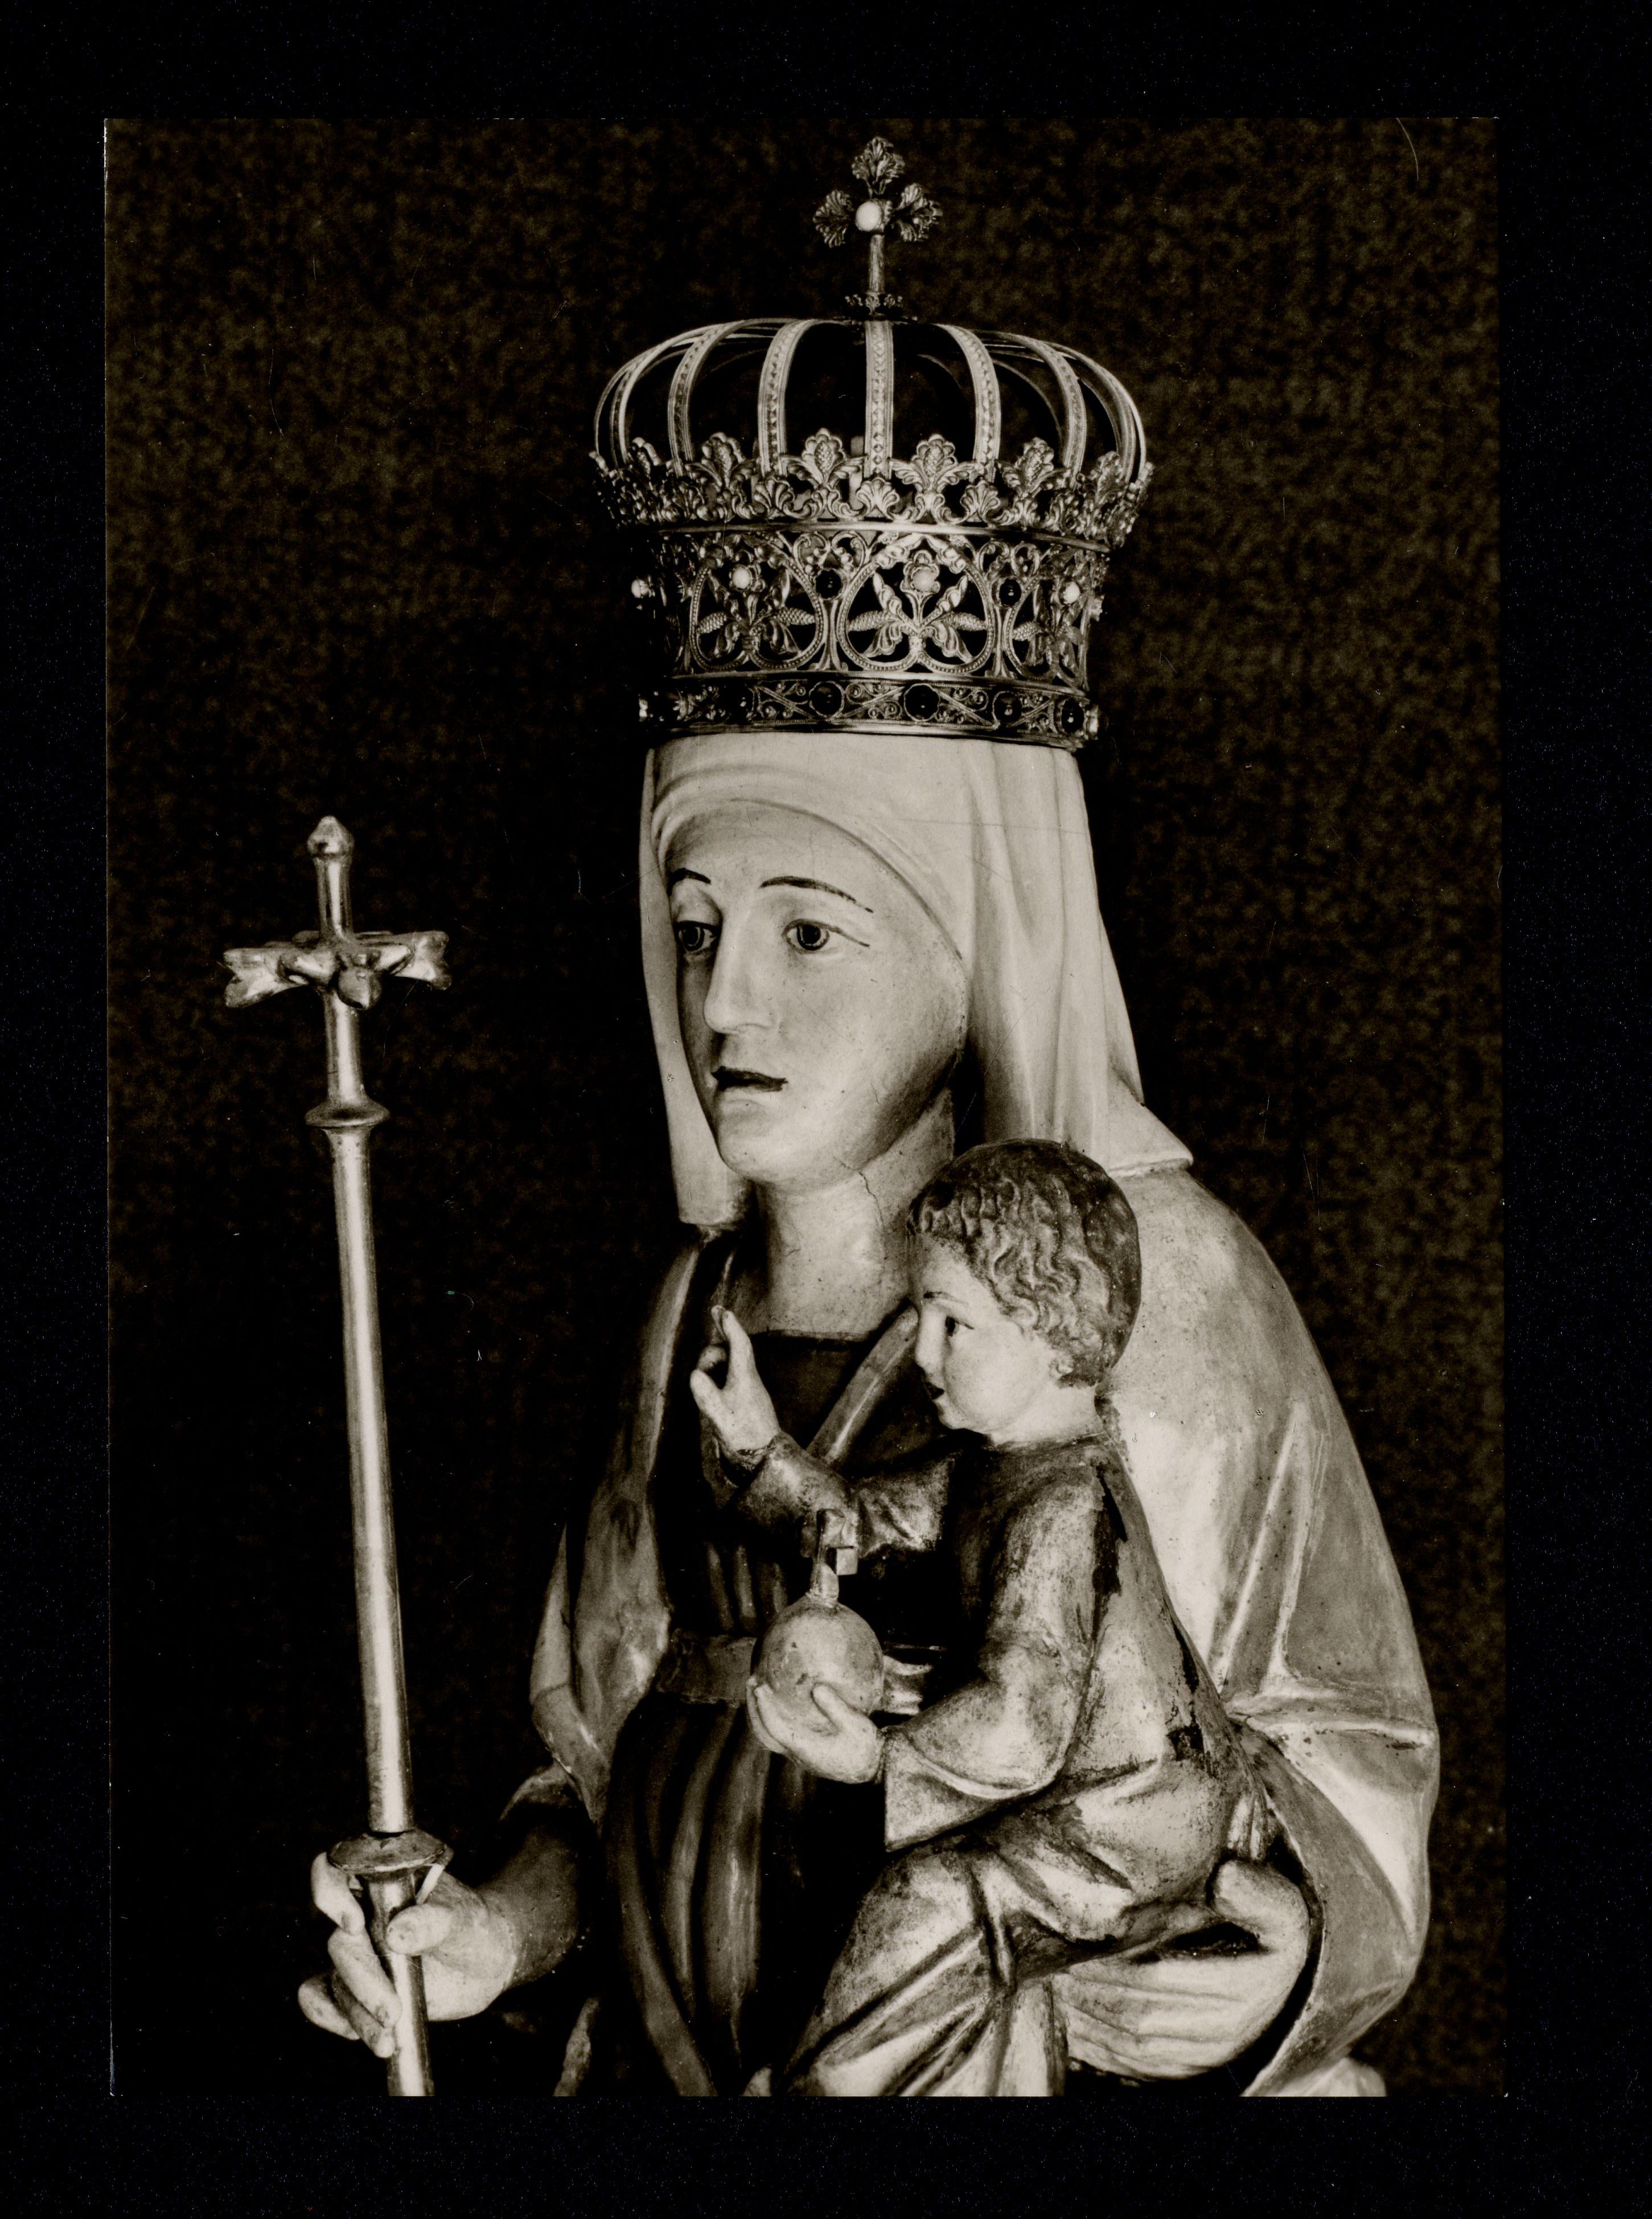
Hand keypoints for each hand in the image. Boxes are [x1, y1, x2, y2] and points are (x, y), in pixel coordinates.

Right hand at [298, 1854, 520, 2058]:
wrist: (486, 1959)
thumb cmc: (473, 1925)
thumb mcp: (462, 1917)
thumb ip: (433, 1920)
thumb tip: (395, 1933)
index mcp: (381, 1881)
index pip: (335, 1871)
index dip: (330, 1892)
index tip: (354, 1923)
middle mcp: (362, 1915)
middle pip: (340, 1943)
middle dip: (363, 1981)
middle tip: (393, 2011)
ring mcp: (359, 1953)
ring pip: (336, 1981)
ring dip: (356, 2015)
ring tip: (387, 2042)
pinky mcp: (357, 1986)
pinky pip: (323, 1999)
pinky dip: (332, 2018)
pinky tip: (360, 2034)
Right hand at [690, 1307, 781, 1467]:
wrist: (764, 1456)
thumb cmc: (745, 1435)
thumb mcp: (720, 1415)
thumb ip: (705, 1393)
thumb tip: (695, 1374)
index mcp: (744, 1376)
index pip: (738, 1342)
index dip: (729, 1325)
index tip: (720, 1310)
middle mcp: (747, 1377)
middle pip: (726, 1350)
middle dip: (709, 1355)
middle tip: (701, 1376)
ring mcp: (746, 1386)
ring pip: (725, 1364)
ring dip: (711, 1369)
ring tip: (706, 1391)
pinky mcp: (744, 1396)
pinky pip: (726, 1377)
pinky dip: (715, 1379)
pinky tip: (711, 1397)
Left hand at [747, 1678, 881, 1782]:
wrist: (872, 1768)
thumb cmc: (865, 1746)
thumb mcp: (856, 1724)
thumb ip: (836, 1707)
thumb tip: (817, 1687)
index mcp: (806, 1748)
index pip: (776, 1728)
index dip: (765, 1708)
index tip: (760, 1686)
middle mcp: (797, 1754)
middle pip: (764, 1734)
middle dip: (754, 1708)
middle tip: (751, 1681)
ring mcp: (798, 1754)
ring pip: (768, 1736)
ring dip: (759, 1713)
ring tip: (757, 1688)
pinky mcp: (803, 1751)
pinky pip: (779, 1734)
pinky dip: (770, 1717)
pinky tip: (777, 1700)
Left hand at [1058, 1859, 1311, 2081]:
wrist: (1284, 1976)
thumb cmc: (1270, 1930)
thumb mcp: (1280, 1907)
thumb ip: (1257, 1892)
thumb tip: (1225, 1877)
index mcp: (1242, 1988)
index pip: (1161, 1977)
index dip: (1115, 1963)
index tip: (1082, 1943)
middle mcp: (1225, 2031)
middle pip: (1140, 2014)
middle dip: (1092, 1990)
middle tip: (1058, 1963)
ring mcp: (1207, 2056)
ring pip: (1133, 2045)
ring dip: (1089, 2018)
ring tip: (1058, 1986)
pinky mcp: (1191, 2069)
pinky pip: (1137, 2068)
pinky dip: (1100, 2047)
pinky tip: (1074, 2019)